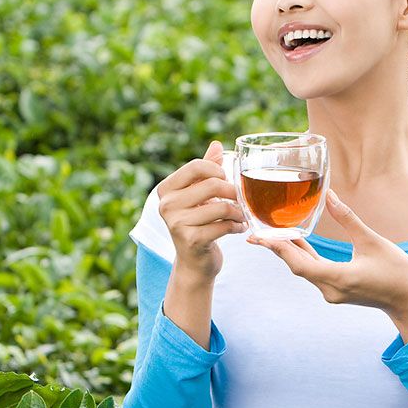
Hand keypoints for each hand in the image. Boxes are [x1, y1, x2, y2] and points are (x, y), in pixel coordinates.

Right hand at [157, 140, 247, 281]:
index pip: (196, 166)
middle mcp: (166, 205)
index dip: (218, 170)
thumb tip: (217, 144)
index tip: (226, 180)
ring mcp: (177, 224)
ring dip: (238, 211)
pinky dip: (237, 226)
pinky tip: (239, 228)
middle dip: (233, 191)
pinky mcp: (191, 241)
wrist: (194, 263)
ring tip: (242, 215)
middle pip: (212, 184)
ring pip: (221, 206)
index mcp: (165, 190)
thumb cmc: (198, 223)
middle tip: (241, 199)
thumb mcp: (198, 195)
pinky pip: (224, 226)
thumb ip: (206, 170)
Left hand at [247, 189, 407, 339]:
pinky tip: (294, 241)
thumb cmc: (398, 271)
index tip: (258, 237)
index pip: (299, 263)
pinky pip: (312, 271)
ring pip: (303, 269)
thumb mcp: (373, 241)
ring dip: (288, 252)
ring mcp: (332, 292)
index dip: (277, 249)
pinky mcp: (336, 289)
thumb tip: (330, 195)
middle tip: (253, 231)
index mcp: (339, 277)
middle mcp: (330, 288)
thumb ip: (348, 219)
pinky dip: (302, 256)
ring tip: (268, 233)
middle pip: (295, 266)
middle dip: (275, 248)